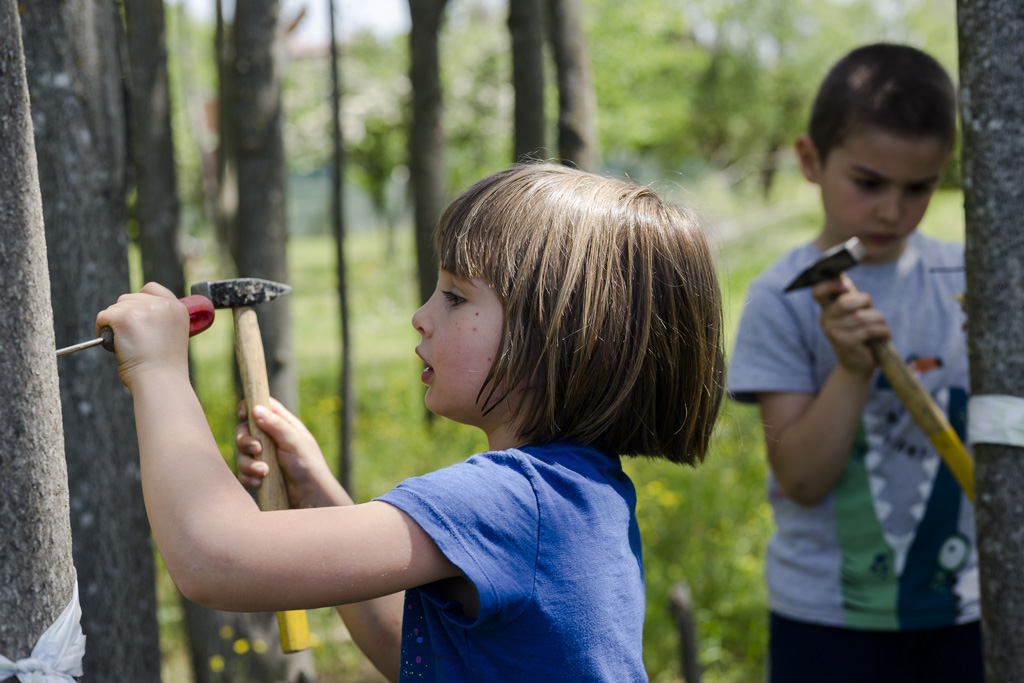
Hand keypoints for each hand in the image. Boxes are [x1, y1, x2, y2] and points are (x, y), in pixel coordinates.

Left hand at [94, 282, 189, 388]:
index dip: (139, 300)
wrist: (161, 381)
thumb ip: (158, 319)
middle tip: (131, 339)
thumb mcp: (171, 335)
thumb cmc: (165, 368)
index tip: (136, 318)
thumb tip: (134, 313)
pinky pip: (103, 317)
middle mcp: (163, 304)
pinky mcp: (125, 317)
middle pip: (130, 298)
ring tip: (126, 345)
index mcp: (178, 308)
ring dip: (114, 324)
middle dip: (124, 315)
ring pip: (115, 307)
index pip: (151, 288)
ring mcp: (144, 309)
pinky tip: (113, 345)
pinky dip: (102, 330)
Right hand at [235, 397, 350, 508]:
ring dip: (249, 463)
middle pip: (243, 430)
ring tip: (264, 472)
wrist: (310, 496)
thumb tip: (255, 409)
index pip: (260, 407)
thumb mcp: (295, 441)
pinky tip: (260, 482)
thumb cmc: (308, 465)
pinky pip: (242, 471)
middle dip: (245, 441)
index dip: (248, 407)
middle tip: (257, 449)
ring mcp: (262, 456)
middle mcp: (269, 438)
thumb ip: (276, 425)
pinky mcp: (256, 473)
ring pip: (240, 453)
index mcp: (281, 424)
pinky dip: (248, 477)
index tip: (243, 415)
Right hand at [812, 273, 890, 377]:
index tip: (845, 285)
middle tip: (870, 310)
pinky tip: (885, 335)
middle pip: (847, 302)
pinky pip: (870, 330)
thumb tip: (844, 277)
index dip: (830, 284)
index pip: (818, 292)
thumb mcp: (852, 315)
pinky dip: (883, 331)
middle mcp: (826, 320)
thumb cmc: (858, 335)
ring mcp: (834, 332)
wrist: (856, 366)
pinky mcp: (846, 343)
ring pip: (863, 317)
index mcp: (826, 310)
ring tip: (881, 327)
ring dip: (879, 320)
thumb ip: (849, 298)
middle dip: (865, 302)